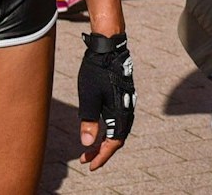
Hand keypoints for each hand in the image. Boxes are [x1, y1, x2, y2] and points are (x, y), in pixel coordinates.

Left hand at [77, 33, 134, 168]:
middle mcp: (126, 108)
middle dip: (101, 151)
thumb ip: (89, 121)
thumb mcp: (88, 97)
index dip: (102, 156)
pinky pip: (117, 119)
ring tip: (89, 147)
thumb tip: (88, 143)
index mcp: (120, 111)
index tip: (90, 165)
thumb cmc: (96, 70)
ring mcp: (125, 101)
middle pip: (117, 138)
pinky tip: (97, 127)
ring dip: (104, 141)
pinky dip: (107, 129)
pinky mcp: (122, 95)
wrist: (107, 47)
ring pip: (118, 129)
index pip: (114, 143)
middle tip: (85, 158)